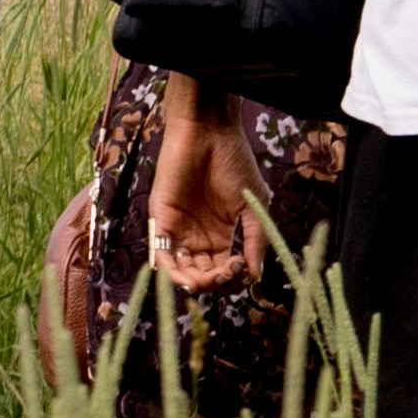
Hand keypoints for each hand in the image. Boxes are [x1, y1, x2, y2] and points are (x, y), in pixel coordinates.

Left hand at [146, 83, 265, 293]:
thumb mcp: (252, 206)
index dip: (233, 278)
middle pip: (203, 275)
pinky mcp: (161, 222)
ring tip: (210, 278)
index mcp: (221, 234)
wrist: (209, 134)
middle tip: (228, 273)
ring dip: (195, 283)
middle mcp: (198, 237)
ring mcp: (178, 231)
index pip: (224, 270)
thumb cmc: (234, 164)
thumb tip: (256, 276)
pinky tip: (189, 276)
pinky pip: (161, 255)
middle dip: (216, 283)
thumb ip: (255, 240)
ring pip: (182, 271)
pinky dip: (172, 272)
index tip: (244, 270)